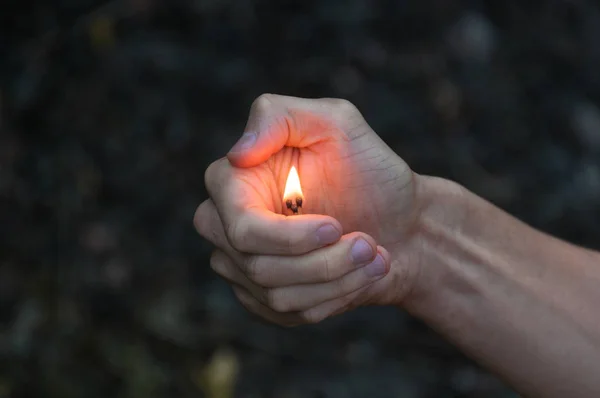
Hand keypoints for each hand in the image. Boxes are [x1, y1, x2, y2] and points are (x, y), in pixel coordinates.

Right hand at [194, 94, 419, 325]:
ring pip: (278, 294)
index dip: (289, 237)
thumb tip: (236, 154)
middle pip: (256, 266)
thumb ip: (279, 116)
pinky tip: (359, 274)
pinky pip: (292, 314)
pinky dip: (337, 297)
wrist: (402, 221)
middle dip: (322, 262)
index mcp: (234, 182)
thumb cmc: (369, 169)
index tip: (336, 227)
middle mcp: (228, 226)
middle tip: (368, 245)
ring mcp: (245, 266)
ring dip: (338, 278)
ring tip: (373, 254)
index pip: (240, 227)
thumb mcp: (336, 122)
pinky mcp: (266, 299)